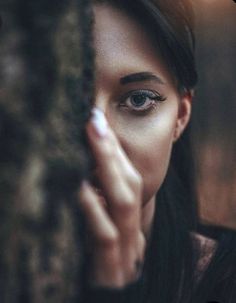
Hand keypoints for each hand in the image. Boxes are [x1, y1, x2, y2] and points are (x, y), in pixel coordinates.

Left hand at [79, 108, 145, 287]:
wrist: (101, 301)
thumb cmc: (93, 269)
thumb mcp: (98, 234)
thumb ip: (97, 209)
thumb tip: (84, 174)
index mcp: (130, 226)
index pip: (129, 181)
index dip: (116, 152)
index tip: (100, 124)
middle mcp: (133, 236)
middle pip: (130, 184)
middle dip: (113, 151)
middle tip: (95, 120)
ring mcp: (125, 254)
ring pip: (124, 203)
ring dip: (109, 167)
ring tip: (94, 137)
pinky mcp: (111, 271)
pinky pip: (106, 235)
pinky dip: (94, 208)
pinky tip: (81, 186)